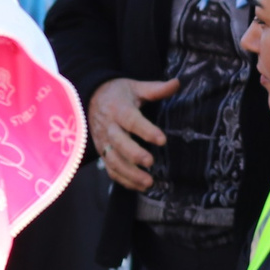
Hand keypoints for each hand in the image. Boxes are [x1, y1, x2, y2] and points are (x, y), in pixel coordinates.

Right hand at [89, 76, 177, 192]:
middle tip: (151, 163)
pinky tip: (140, 186)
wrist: (92, 98)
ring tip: (148, 182)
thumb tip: (177, 83)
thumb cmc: (119, 94)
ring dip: (130, 173)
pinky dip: (123, 180)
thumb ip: (156, 89)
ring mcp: (104, 142)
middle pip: (119, 143)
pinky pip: (110, 169)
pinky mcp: (103, 153)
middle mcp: (109, 127)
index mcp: (118, 109)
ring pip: (113, 160)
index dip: (145, 130)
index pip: (131, 120)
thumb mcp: (136, 87)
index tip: (162, 140)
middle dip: (134, 154)